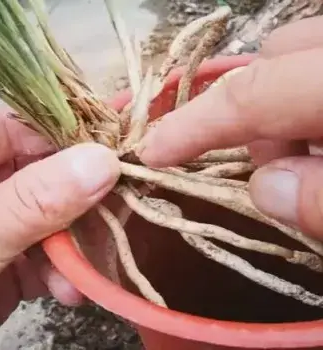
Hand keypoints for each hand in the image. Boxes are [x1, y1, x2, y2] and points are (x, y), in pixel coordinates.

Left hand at [0, 110, 119, 349]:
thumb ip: (31, 202)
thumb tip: (101, 160)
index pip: (1, 131)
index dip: (54, 136)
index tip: (107, 146)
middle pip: (27, 177)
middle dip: (69, 198)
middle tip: (114, 205)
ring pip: (38, 222)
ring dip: (68, 244)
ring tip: (90, 263)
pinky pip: (36, 261)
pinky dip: (57, 274)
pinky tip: (69, 291)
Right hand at [136, 16, 322, 238]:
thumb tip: (268, 189)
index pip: (255, 93)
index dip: (196, 124)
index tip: (153, 153)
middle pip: (279, 53)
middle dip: (253, 108)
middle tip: (265, 166)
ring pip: (304, 52)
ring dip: (286, 105)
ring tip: (305, 161)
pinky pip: (321, 64)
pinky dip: (310, 99)